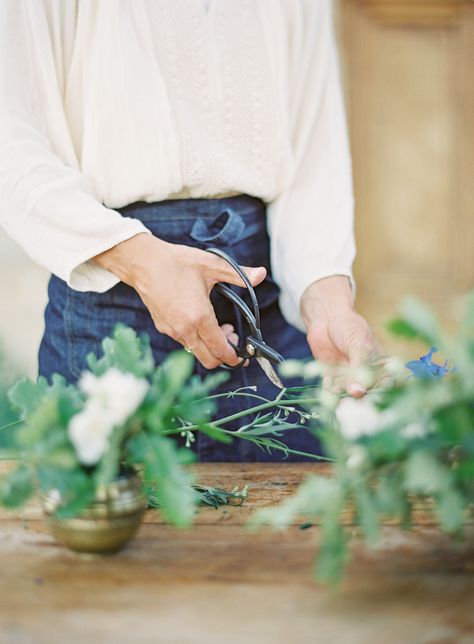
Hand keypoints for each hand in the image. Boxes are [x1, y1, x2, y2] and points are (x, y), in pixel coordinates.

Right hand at [93, 233, 265, 368]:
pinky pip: (184, 343)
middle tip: (232, 337)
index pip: (220, 349)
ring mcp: (172, 330)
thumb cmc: (176, 262)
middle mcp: (185, 329)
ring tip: (218, 327)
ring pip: (196, 352)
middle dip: (224, 356)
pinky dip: (197, 340)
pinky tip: (200, 322)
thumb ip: (239, 274)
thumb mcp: (212, 265)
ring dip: (210, 346)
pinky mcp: (163, 328)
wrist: (143, 263)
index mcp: (199, 316)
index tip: (243, 355)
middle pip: (209, 360)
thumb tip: (262, 274)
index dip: (235, 357)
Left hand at [300, 276, 384, 397]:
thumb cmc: (349, 327)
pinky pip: (331, 392)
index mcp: (382, 368)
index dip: (380, 399)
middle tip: (350, 407)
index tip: (371, 406)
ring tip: (337, 396)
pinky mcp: (333, 379)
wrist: (326, 318)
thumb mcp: (358, 345)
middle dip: (358, 404)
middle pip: (367, 397)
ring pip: (348, 397)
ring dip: (341, 399)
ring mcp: (350, 380)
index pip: (386, 388)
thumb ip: (358, 368)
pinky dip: (328, 392)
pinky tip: (327, 385)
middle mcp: (368, 377)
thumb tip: (358, 392)